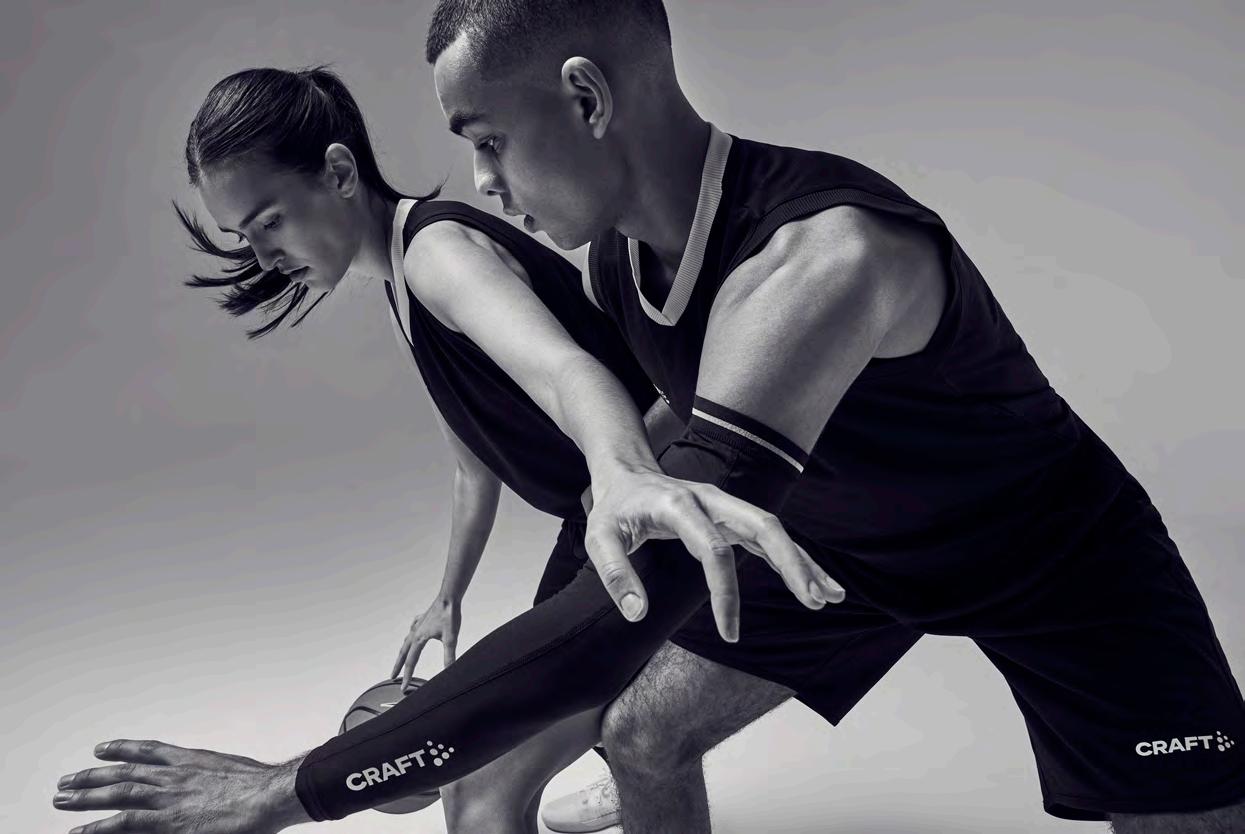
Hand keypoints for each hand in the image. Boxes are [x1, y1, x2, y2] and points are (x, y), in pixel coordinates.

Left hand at [53, 740, 310, 833]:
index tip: (101, 749)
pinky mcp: (167, 822)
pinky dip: (99, 827)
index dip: (122, 749)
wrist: (267, 795)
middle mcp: (172, 776)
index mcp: (189, 761)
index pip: (147, 751)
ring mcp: (167, 799)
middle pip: (124, 773)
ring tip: (62, 799)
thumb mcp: (233, 770)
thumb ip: (211, 774)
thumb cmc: (259, 786)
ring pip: (116, 794)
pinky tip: (79, 831)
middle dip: (92, 777)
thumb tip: (208, 779)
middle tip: (67, 781)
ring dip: (86, 796)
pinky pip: (124, 823)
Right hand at [392, 596, 461, 688]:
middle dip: (398, 666)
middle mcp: (415, 632)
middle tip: (393, 677)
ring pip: (407, 641)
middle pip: (403, 653)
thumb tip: (449, 670)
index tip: (403, 687)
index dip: (407, 676)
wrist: (449, 597)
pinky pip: (413, 630)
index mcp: (419, 639)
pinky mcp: (423, 619)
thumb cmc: (449, 615)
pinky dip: (411, 635)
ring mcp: (418, 625)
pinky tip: (413, 634)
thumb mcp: (451, 638)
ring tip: (400, 659)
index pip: (411, 662)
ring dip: (403, 652)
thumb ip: (449, 656)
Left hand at [584, 468, 844, 641]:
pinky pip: (769, 537)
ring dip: (803, 562)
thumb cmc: (614, 509)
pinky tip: (816, 582)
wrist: (625, 473)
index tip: (730, 634)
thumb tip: (636, 614)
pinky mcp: (732, 517)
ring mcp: (726, 506)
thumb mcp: (599, 538)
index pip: (713, 550)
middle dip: (792, 563)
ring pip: (774, 530)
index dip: (724, 592)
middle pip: (763, 526)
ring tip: (831, 595)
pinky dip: (793, 559)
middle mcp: (711, 500)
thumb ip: (614, 574)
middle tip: (815, 600)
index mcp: (680, 505)